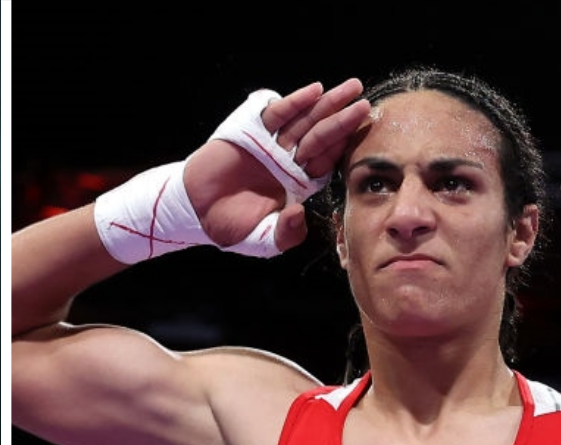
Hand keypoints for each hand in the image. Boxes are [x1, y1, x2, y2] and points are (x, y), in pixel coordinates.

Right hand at [184, 79, 370, 250]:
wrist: (195, 210)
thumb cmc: (229, 226)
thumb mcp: (262, 240)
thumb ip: (285, 234)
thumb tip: (297, 214)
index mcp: (298, 184)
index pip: (326, 162)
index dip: (343, 148)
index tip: (365, 135)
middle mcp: (289, 161)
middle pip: (322, 136)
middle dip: (344, 119)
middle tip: (366, 103)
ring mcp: (272, 144)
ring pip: (305, 121)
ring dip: (328, 104)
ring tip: (351, 88)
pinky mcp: (252, 131)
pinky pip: (278, 114)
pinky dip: (295, 103)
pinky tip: (314, 91)